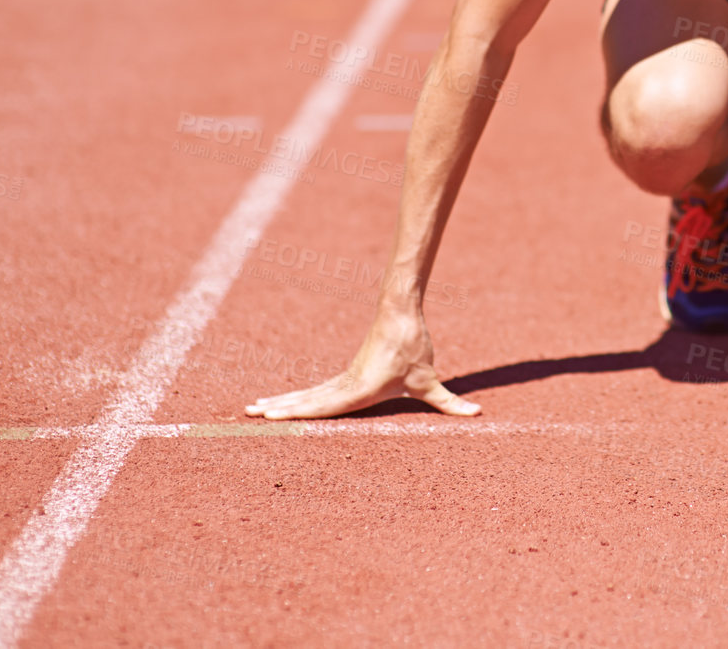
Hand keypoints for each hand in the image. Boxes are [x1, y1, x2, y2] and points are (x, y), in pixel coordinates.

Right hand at [244, 307, 479, 419]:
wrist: (401, 312)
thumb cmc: (414, 347)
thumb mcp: (431, 380)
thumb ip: (450, 403)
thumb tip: (477, 416)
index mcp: (361, 388)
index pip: (326, 405)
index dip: (300, 412)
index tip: (275, 417)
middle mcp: (346, 384)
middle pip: (307, 399)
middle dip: (280, 409)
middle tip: (250, 415)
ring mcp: (343, 378)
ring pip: (306, 393)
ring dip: (281, 402)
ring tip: (252, 409)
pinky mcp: (345, 375)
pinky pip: (315, 389)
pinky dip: (296, 398)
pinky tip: (280, 403)